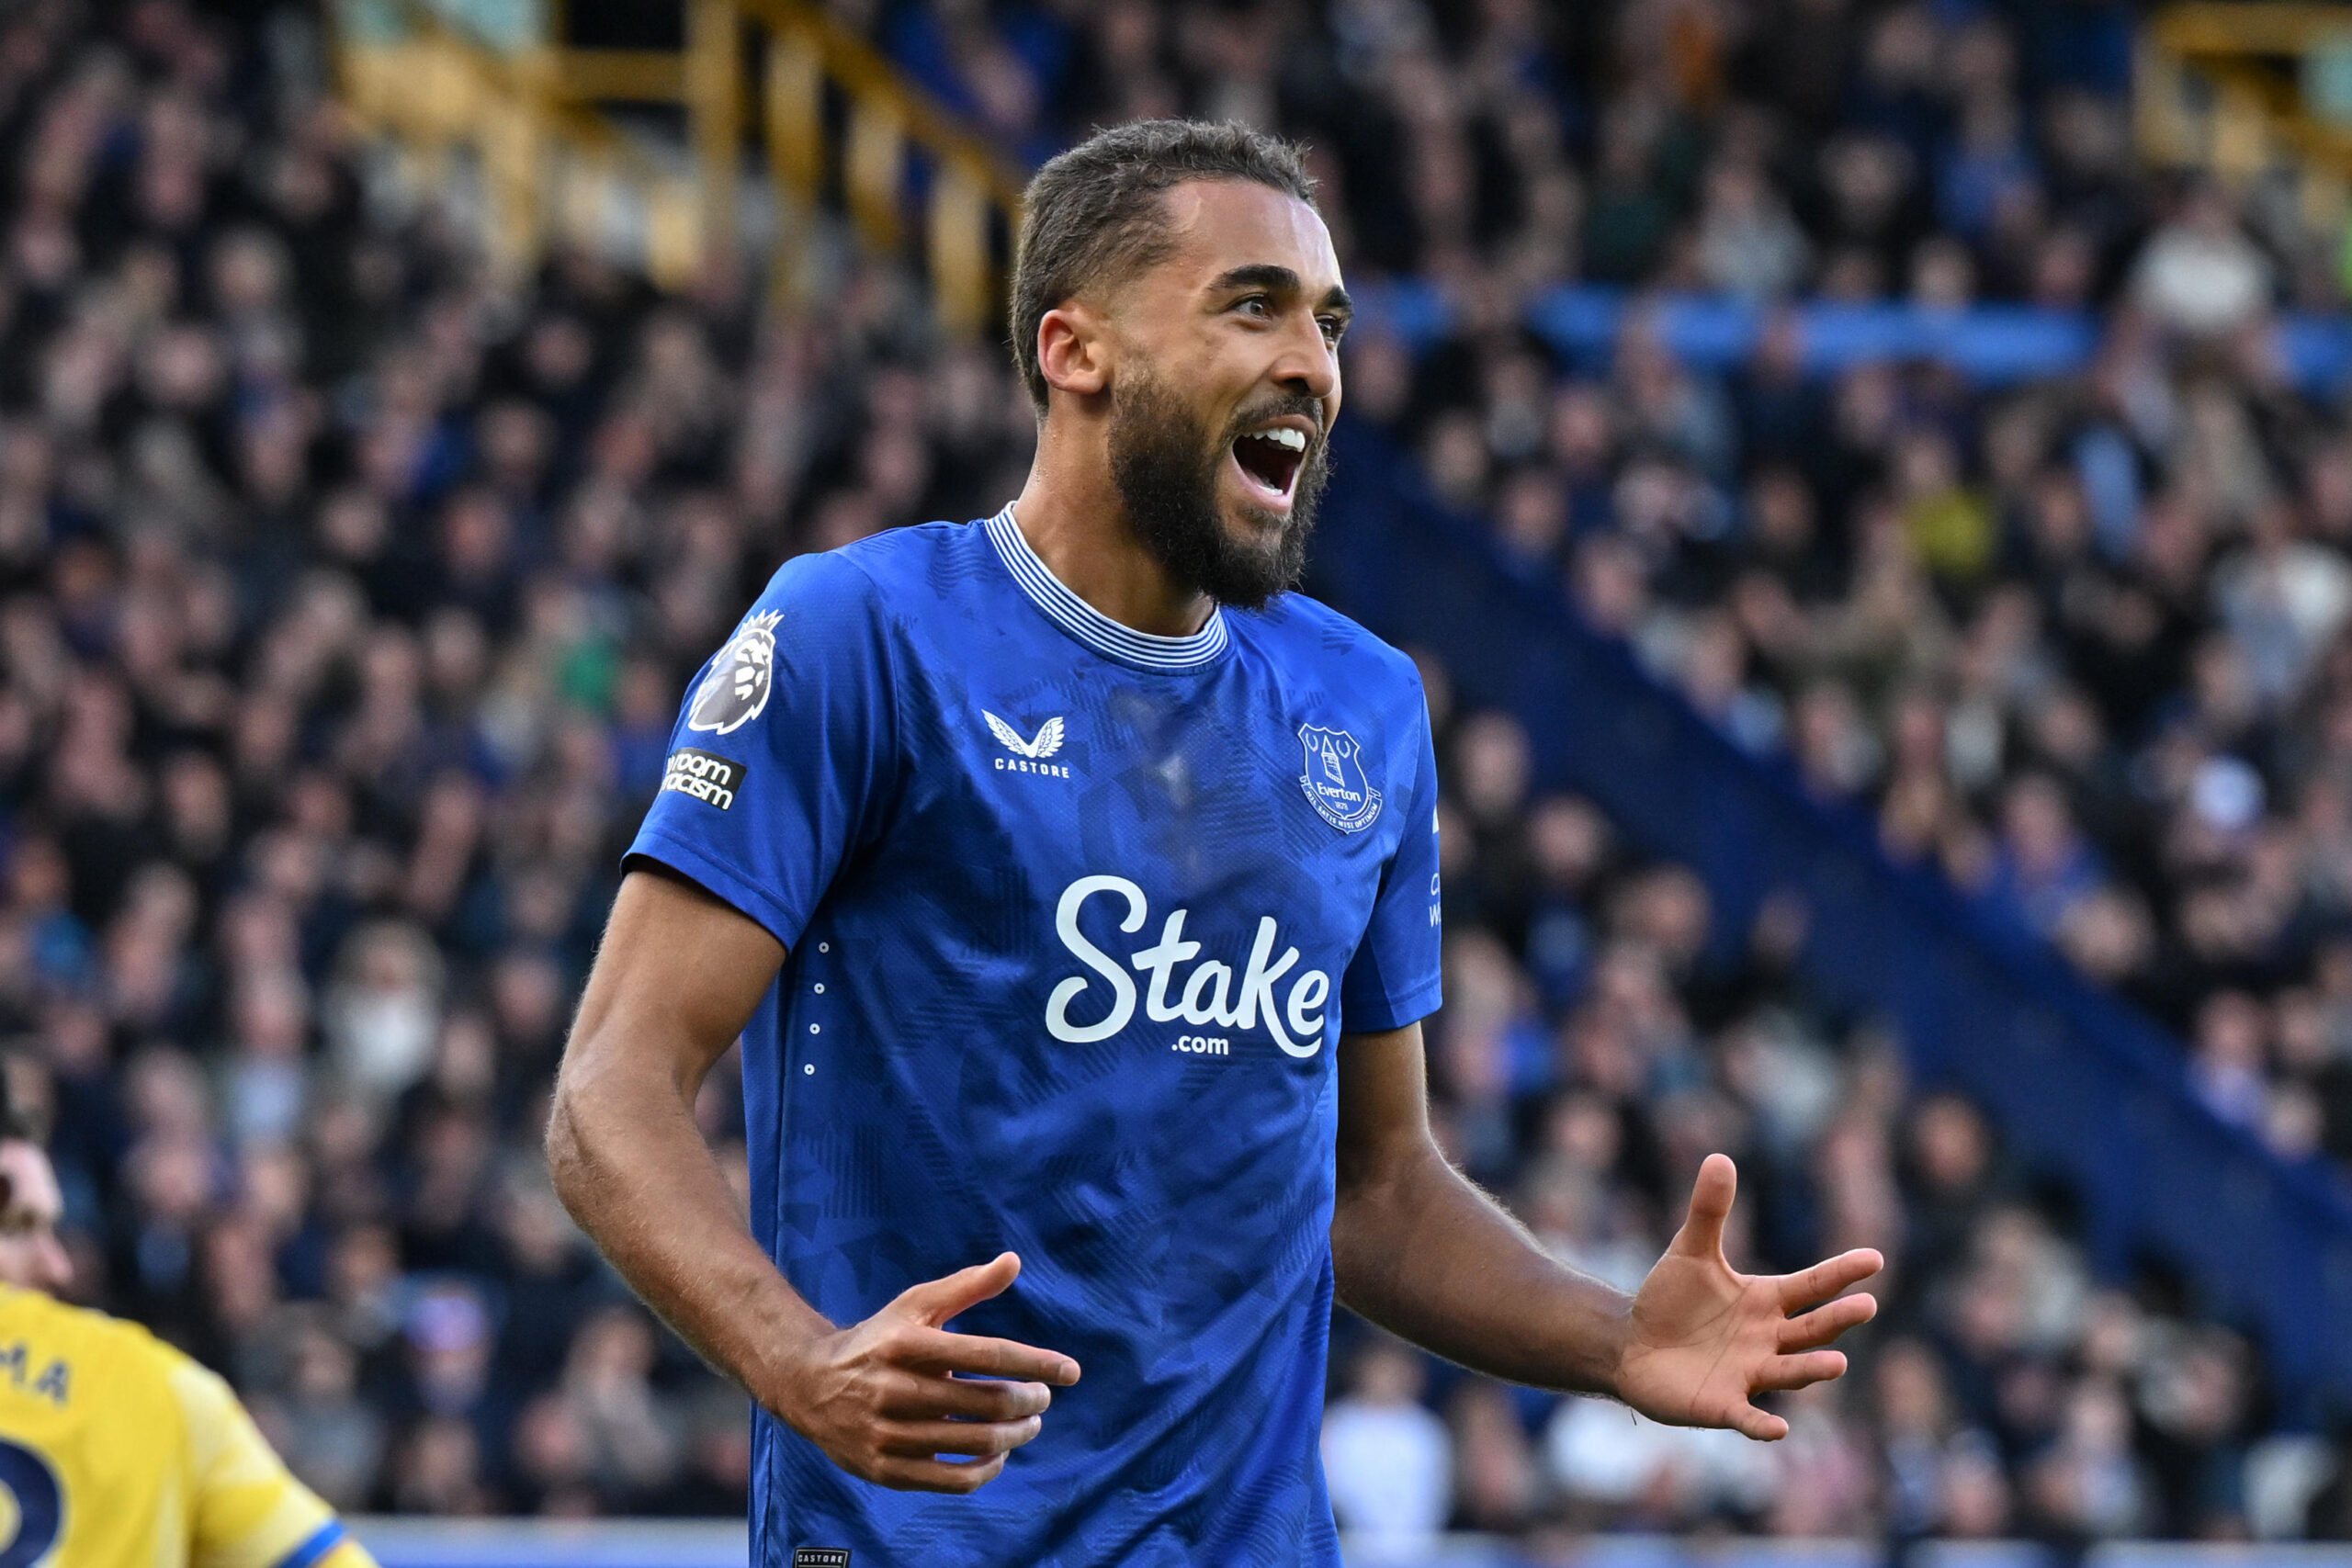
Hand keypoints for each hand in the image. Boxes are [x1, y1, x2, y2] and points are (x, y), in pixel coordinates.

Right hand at [768, 1251, 1081, 1491]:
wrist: (807, 1384)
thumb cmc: (878, 1339)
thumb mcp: (915, 1305)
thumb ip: (967, 1286)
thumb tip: (1015, 1260)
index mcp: (907, 1342)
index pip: (990, 1354)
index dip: (1038, 1363)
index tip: (1071, 1371)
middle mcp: (895, 1388)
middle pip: (988, 1401)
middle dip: (1031, 1400)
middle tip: (1043, 1398)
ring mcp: (888, 1434)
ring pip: (975, 1442)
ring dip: (1017, 1434)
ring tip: (1030, 1423)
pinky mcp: (884, 1469)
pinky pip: (952, 1480)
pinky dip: (987, 1469)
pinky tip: (998, 1454)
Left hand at [1614, 1153, 1880, 1440]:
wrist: (1632, 1344)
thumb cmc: (1671, 1300)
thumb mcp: (1690, 1251)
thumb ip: (1709, 1211)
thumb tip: (1720, 1158)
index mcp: (1765, 1301)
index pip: (1811, 1285)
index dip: (1841, 1273)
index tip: (1873, 1259)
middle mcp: (1767, 1339)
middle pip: (1812, 1329)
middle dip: (1838, 1320)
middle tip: (1867, 1306)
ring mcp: (1749, 1373)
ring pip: (1790, 1372)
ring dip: (1813, 1369)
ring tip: (1838, 1363)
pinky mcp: (1722, 1404)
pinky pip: (1747, 1416)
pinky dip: (1762, 1423)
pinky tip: (1777, 1429)